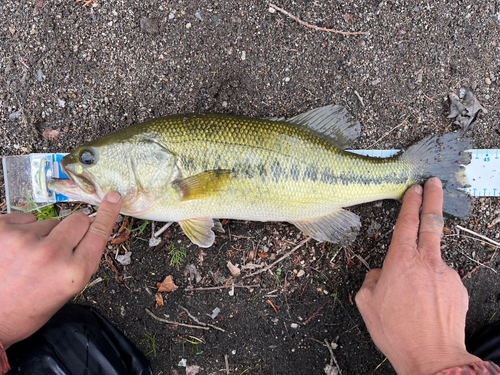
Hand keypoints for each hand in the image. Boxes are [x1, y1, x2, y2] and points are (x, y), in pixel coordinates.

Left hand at [0, 192, 121, 348]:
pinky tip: (14, 250)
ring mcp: (25, 240)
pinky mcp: (3, 230)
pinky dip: (23, 230)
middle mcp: (52, 254)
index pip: (98, 233)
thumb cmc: (25, 310)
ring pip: (49, 222)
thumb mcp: (66, 292)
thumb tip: (89, 231)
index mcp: (73, 272)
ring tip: (28, 257)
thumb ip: (80, 260)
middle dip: (72, 230)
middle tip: (58, 248)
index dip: (107, 214)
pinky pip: (26, 218)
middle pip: (77, 220)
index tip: (113, 198)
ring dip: (43, 234)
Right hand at [355, 178, 479, 374]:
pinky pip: (443, 281)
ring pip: (433, 260)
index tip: (414, 189)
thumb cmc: (397, 332)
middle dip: (432, 199)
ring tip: (415, 300)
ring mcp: (446, 275)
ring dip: (424, 270)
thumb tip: (379, 273)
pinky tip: (427, 307)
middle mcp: (426, 263)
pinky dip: (434, 288)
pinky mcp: (459, 289)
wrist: (432, 357)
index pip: (407, 223)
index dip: (411, 203)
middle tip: (434, 184)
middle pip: (431, 222)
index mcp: (401, 262)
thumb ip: (372, 280)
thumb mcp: (367, 303)